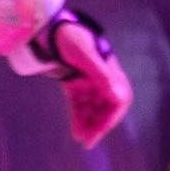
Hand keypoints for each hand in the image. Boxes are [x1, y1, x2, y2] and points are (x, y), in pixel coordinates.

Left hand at [52, 14, 131, 150]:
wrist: (50, 29)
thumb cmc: (69, 37)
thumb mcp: (84, 54)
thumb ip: (100, 74)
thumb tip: (117, 96)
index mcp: (110, 71)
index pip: (119, 99)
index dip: (112, 115)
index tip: (102, 128)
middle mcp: (102, 79)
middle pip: (107, 107)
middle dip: (100, 125)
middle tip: (89, 141)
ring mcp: (89, 82)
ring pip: (93, 109)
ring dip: (89, 124)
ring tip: (81, 139)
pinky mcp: (76, 85)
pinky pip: (80, 105)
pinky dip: (79, 118)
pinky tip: (76, 131)